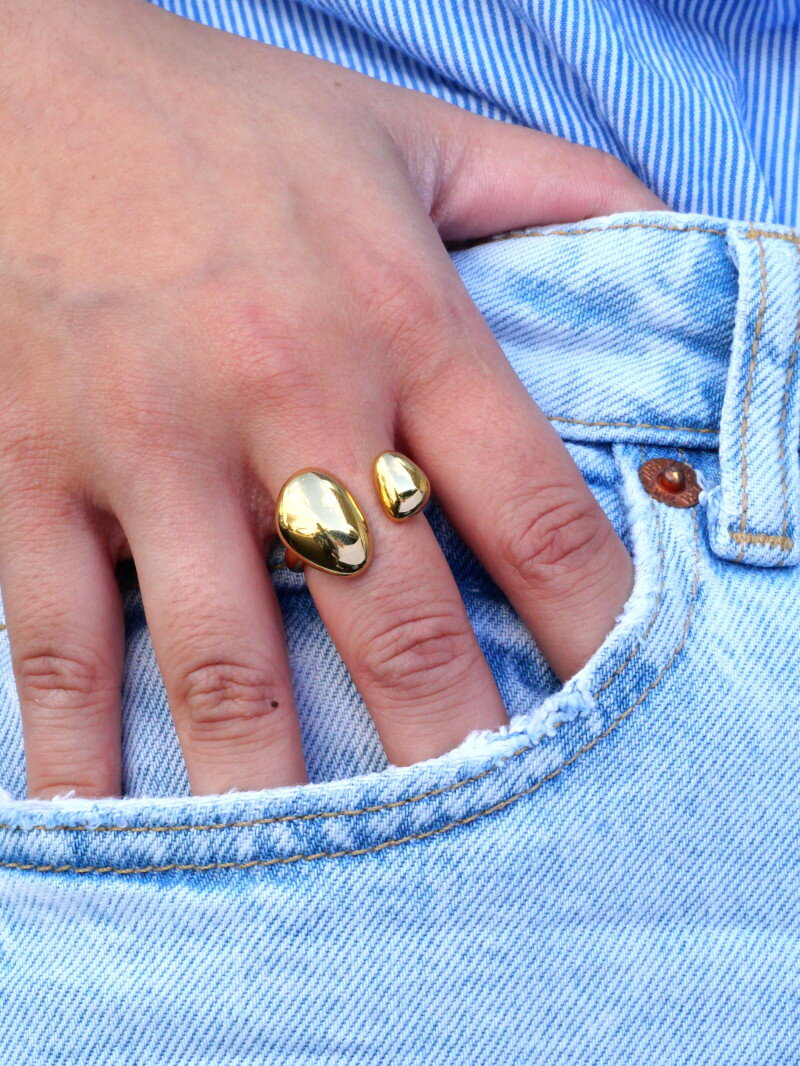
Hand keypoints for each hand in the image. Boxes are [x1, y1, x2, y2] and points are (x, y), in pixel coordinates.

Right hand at [0, 0, 662, 796]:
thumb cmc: (229, 123)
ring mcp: (148, 445)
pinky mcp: (31, 472)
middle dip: (452, 740)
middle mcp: (285, 395)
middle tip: (492, 830)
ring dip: (283, 783)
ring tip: (331, 874)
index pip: (532, 508)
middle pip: (397, 617)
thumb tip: (668, 241)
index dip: (592, 623)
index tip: (617, 707)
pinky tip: (116, 828)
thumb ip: (553, 193)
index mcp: (399, 319)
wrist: (18, 82)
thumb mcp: (409, 136)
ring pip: (231, 658)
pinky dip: (84, 749)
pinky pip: (61, 640)